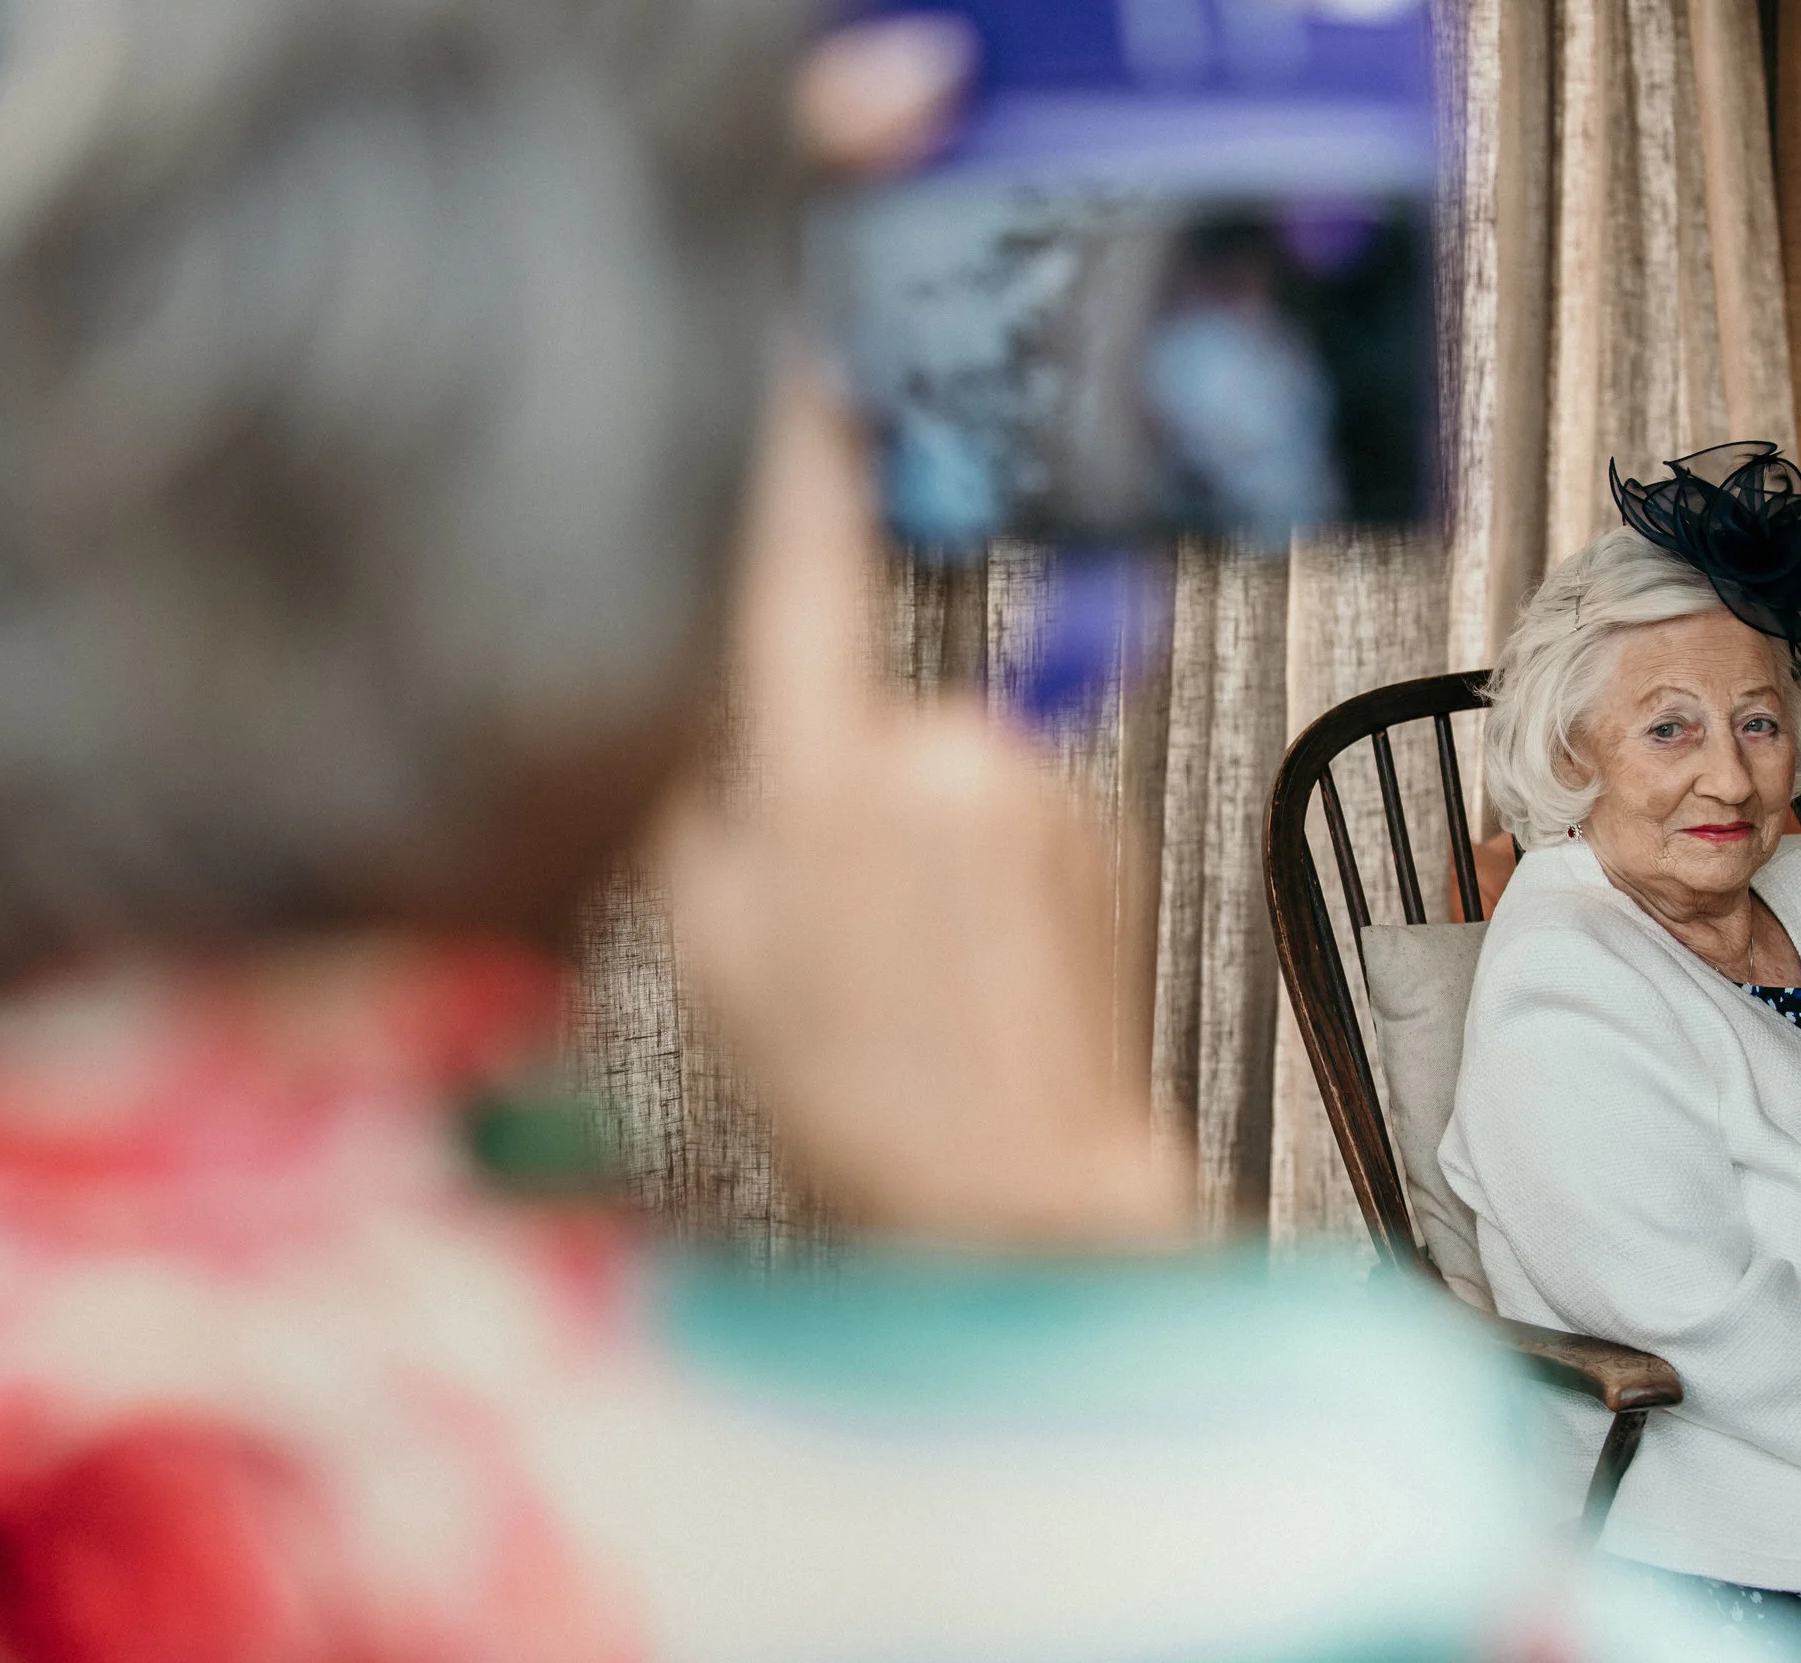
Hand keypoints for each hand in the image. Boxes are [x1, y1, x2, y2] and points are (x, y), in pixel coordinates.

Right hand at [652, 19, 1189, 1249]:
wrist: (1029, 1191)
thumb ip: (699, 805)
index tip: (807, 370)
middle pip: (861, 711)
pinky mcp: (1101, 817)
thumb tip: (721, 723)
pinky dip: (987, 859)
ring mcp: (1034, 783)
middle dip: (837, 784)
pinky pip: (1011, 803)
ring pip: (939, 765)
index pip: (803, 578)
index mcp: (823, 778)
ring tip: (919, 966)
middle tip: (838, 924)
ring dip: (919, 835)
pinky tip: (980, 959)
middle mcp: (942, 754)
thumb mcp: (712, 953)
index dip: (799, 468)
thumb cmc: (860, 1094)